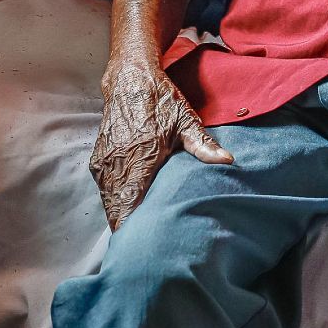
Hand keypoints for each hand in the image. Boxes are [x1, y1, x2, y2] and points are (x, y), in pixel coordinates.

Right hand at [89, 57, 232, 228]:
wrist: (130, 80)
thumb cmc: (161, 101)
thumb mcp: (186, 121)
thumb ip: (204, 145)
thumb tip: (227, 161)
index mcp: (140, 156)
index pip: (130, 202)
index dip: (133, 227)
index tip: (142, 245)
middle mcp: (117, 161)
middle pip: (116, 208)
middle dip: (128, 228)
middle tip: (142, 247)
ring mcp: (105, 161)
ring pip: (108, 201)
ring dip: (120, 216)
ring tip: (135, 236)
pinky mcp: (99, 159)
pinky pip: (104, 189)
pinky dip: (114, 202)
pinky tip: (127, 211)